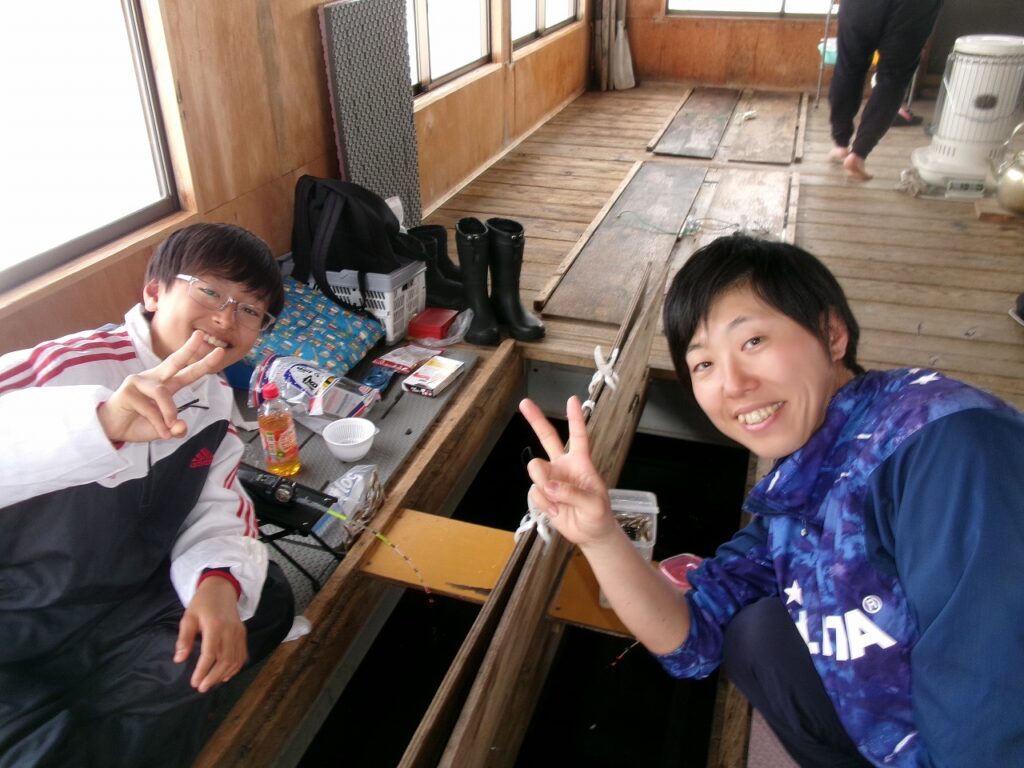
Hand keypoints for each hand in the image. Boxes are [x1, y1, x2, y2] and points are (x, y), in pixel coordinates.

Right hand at [97, 330, 224, 443]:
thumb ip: (176, 429)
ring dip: (170, 412)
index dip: (203, 363)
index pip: (187, 372)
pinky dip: (159, 424)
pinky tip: (161, 432)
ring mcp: (139, 382)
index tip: (219, 351)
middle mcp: (155, 379)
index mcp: (166, 384)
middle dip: (189, 348)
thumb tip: (181, 426)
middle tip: (201, 334)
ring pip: (163, 393)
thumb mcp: (164, 430)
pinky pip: (150, 408)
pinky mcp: (128, 390)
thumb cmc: (139, 424)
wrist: (112, 430)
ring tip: (170, 427)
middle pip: (174, 361)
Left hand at [174, 576, 246, 692]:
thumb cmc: (202, 603)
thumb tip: (179, 659)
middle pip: (225, 660)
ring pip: (235, 660)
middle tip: (201, 688)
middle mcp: (230, 631)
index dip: (202, 671)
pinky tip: (225, 675)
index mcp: (215, 626)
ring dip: (223, 675)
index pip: (210, 654)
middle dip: (213, 677)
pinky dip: (235, 668)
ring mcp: (239, 633)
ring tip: (211, 683)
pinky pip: (242, 655)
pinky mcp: (243, 634)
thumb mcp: (188, 618)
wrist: (222, 589)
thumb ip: (184, 639)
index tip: (194, 683)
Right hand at [519, 396, 617, 547]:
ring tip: (559, 505)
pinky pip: (534, 493)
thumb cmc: (598, 515)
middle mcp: (563, 466)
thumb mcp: (594, 505)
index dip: (575, 418)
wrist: (590, 534)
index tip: (572, 400)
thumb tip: (550, 486)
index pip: (578, 436)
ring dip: (545, 488)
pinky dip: (544, 505)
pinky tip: (556, 512)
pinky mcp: (542, 494)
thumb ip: (574, 494)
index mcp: (581, 462)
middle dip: (535, 420)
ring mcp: (551, 479)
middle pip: (547, 437)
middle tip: (524, 403)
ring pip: (536, 471)